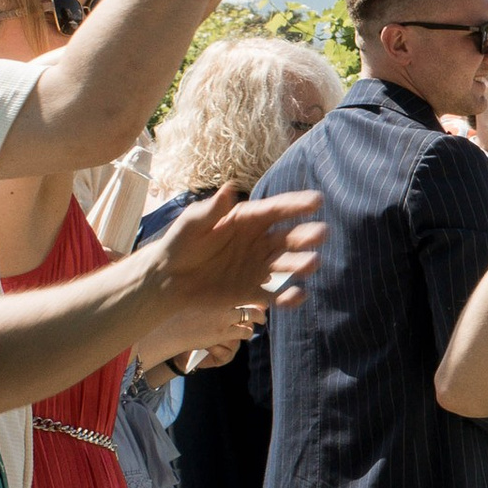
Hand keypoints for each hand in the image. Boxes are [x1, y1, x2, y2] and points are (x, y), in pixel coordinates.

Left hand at [133, 185, 324, 348]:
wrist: (167, 280)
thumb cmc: (179, 245)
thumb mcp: (192, 224)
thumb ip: (211, 211)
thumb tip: (229, 190)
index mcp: (246, 221)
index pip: (275, 210)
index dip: (296, 205)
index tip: (316, 201)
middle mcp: (257, 243)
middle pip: (287, 237)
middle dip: (306, 235)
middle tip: (320, 233)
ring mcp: (257, 267)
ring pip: (286, 265)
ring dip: (301, 264)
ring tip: (312, 263)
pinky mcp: (251, 292)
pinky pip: (274, 295)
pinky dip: (288, 297)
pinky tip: (297, 296)